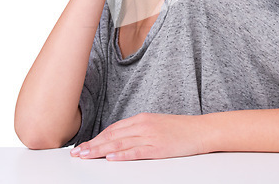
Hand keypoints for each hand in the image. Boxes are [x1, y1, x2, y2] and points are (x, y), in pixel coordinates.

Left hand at [70, 113, 207, 160]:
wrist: (200, 130)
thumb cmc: (179, 128)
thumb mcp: (156, 124)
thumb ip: (138, 130)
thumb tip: (121, 139)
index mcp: (142, 119)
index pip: (113, 129)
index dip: (96, 138)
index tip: (83, 146)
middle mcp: (143, 126)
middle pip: (113, 136)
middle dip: (93, 145)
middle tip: (77, 153)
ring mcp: (150, 137)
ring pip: (120, 144)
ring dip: (100, 151)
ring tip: (86, 156)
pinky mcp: (159, 148)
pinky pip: (137, 152)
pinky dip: (122, 156)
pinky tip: (111, 159)